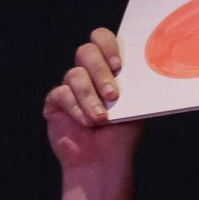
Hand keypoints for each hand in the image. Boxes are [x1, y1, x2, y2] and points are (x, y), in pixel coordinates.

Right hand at [43, 28, 141, 170]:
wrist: (103, 160)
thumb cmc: (122, 133)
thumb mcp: (135, 105)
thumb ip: (133, 83)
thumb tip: (143, 65)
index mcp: (110, 67)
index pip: (103, 39)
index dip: (108, 45)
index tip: (118, 65)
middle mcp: (89, 72)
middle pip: (86, 51)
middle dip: (100, 71)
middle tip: (112, 94)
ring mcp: (70, 85)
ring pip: (75, 74)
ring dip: (90, 97)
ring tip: (102, 118)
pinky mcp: (55, 101)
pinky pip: (62, 93)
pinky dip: (77, 109)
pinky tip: (87, 122)